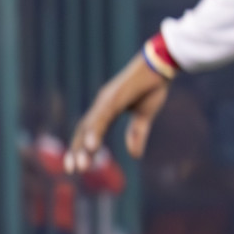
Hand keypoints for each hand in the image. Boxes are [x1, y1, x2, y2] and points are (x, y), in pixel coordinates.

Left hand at [65, 53, 169, 172]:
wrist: (161, 63)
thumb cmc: (152, 86)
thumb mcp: (144, 116)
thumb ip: (137, 134)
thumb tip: (133, 156)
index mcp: (106, 109)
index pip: (88, 132)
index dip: (81, 149)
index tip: (76, 167)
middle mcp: (101, 105)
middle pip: (83, 130)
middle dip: (76, 151)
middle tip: (71, 171)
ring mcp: (106, 100)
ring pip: (90, 126)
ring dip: (84, 146)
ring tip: (81, 165)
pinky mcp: (114, 96)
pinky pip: (102, 117)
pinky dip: (95, 131)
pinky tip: (91, 146)